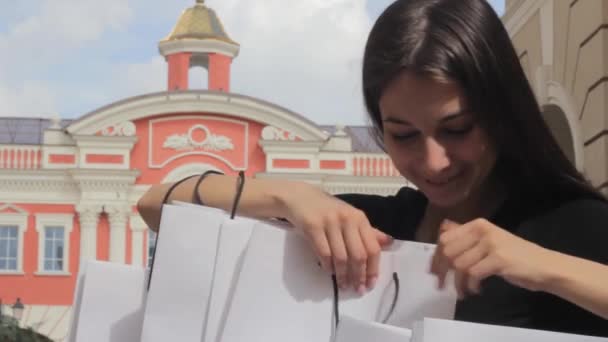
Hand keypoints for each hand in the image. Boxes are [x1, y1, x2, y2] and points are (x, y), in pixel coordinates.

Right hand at [281, 184, 392, 292]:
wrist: (301, 197)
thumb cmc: (328, 210)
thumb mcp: (350, 218)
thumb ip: (368, 232)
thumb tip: (390, 243)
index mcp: (359, 218)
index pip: (372, 247)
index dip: (373, 269)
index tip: (371, 284)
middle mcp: (347, 219)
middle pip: (358, 255)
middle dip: (359, 276)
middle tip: (357, 289)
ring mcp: (330, 222)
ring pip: (341, 257)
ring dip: (342, 275)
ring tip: (343, 285)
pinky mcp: (313, 226)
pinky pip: (324, 253)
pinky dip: (328, 266)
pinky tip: (329, 271)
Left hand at [430, 219, 555, 297]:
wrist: (545, 266)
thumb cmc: (515, 256)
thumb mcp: (488, 241)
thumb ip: (466, 236)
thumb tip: (442, 229)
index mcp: (477, 224)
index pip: (445, 239)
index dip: (436, 257)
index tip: (434, 272)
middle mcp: (482, 230)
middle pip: (448, 251)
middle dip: (443, 271)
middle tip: (443, 285)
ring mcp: (491, 244)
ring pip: (459, 265)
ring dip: (458, 283)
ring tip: (463, 291)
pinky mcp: (498, 259)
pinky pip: (473, 274)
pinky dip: (471, 286)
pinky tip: (476, 290)